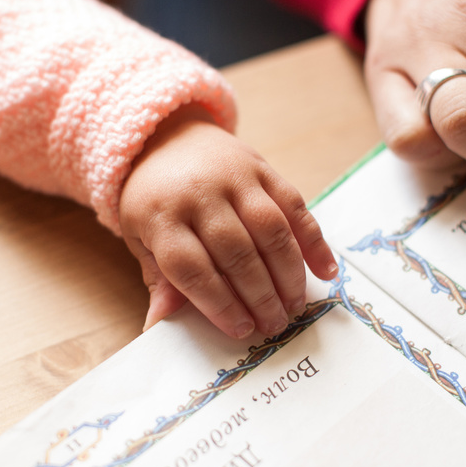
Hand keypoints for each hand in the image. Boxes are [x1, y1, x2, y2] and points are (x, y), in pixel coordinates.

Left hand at [119, 104, 338, 337]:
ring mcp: (234, 177)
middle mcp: (199, 193)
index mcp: (161, 215)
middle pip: (236, 252)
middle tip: (274, 325)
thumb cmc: (154, 198)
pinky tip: (325, 271)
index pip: (191, 267)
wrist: (166, 137)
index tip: (240, 329)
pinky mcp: (263, 168)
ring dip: (288, 273)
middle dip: (259, 295)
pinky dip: (314, 240)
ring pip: (270, 230)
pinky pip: (294, 206)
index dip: (218, 303)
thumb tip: (159, 325)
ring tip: (294, 305)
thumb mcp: (140, 236)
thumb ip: (159, 279)